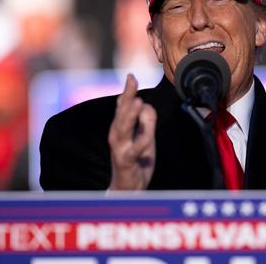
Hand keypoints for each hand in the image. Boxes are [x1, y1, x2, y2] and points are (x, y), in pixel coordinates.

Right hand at [107, 74, 156, 189]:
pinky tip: (148, 136)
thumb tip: (146, 104)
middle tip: (132, 80)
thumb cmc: (135, 161)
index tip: (131, 75)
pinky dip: (141, 141)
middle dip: (126, 96)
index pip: (122, 105)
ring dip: (130, 114)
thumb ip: (146, 120)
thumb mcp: (145, 137)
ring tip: (138, 102)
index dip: (127, 90)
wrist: (127, 189)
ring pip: (123, 127)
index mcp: (120, 127)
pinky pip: (134, 150)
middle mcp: (117, 135)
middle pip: (121, 112)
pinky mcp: (126, 161)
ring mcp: (120, 148)